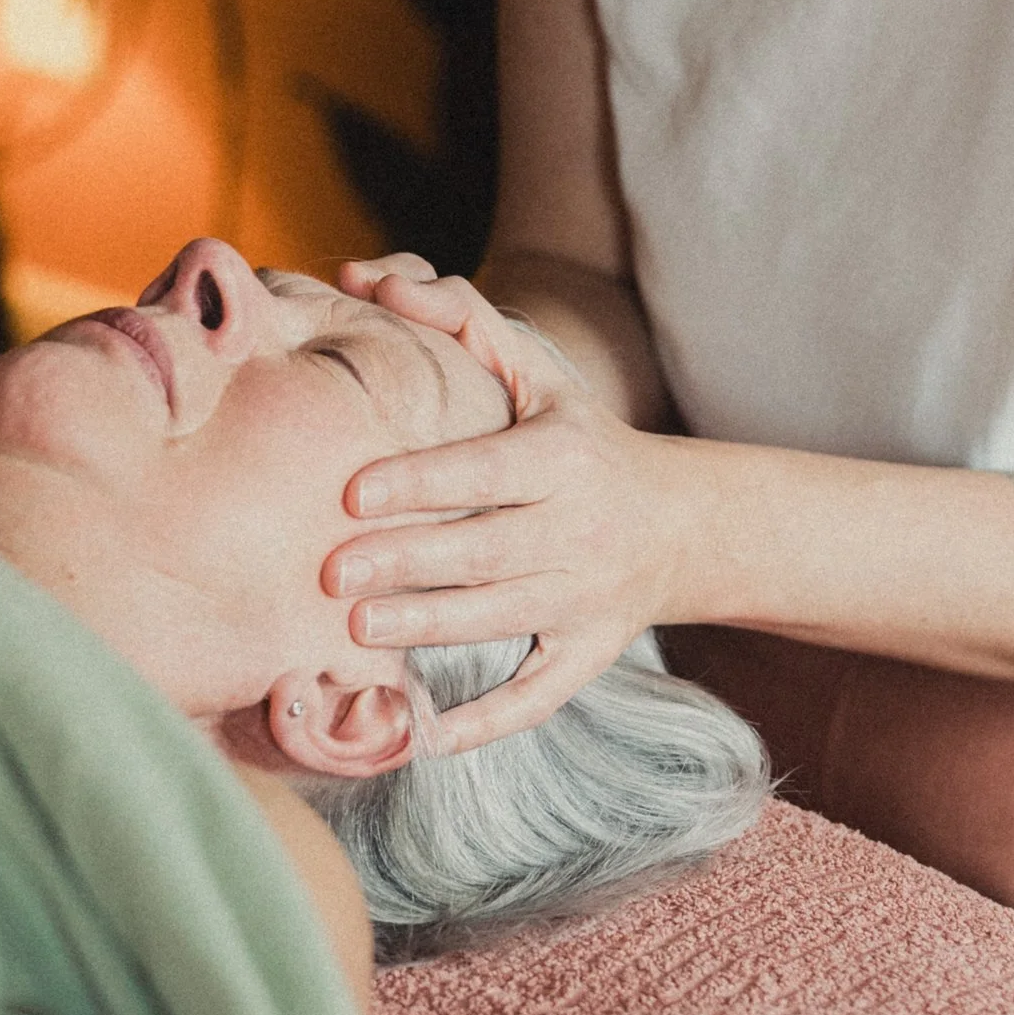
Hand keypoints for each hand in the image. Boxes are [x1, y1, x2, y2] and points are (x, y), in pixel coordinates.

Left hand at [326, 257, 682, 752]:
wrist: (681, 524)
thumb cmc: (581, 437)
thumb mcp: (540, 375)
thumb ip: (463, 321)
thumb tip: (371, 278)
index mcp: (562, 458)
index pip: (486, 471)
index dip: (422, 483)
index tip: (353, 491)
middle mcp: (577, 529)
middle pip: (484, 550)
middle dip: (407, 562)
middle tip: (331, 570)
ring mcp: (582, 599)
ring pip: (500, 619)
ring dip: (429, 628)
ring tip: (357, 629)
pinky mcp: (584, 656)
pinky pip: (536, 696)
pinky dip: (485, 723)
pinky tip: (426, 735)